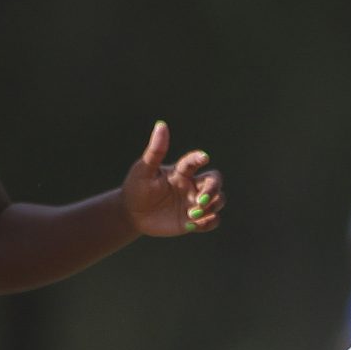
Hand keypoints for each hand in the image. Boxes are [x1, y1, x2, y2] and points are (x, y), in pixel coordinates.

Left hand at [121, 121, 224, 237]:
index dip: (200, 158)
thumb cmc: (136, 188)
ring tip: (192, 214)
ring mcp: (194, 203)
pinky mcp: (194, 221)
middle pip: (215, 181)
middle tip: (201, 200)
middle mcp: (191, 185)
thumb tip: (161, 125)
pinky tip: (193, 224)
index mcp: (181, 171)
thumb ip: (155, 150)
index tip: (203, 158)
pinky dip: (209, 222)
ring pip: (219, 201)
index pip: (195, 162)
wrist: (131, 214)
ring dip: (212, 207)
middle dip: (213, 189)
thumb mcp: (143, 170)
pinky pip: (212, 221)